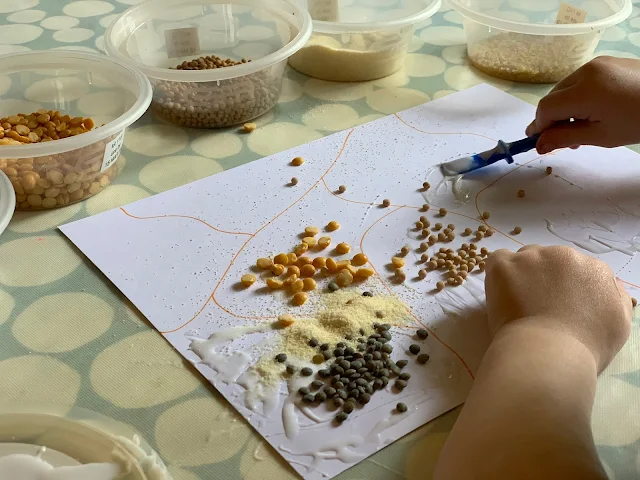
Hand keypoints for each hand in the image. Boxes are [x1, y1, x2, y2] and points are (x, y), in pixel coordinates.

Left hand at [485, 245, 631, 371]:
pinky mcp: (504, 264)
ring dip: (522, 274)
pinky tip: (501, 295)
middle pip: (552, 260)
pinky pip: (498, 260)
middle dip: (545, 279)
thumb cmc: (585, 347)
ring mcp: (532, 258)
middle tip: (538, 307)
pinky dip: (498, 275)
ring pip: (525, 258)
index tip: (559, 306)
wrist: (546, 354)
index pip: (578, 270)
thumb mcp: (619, 324)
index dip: (566, 288)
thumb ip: (616, 297)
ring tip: (518, 303)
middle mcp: (565, 255)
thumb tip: (610, 284)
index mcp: (594, 269)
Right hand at [526, 56, 639, 153]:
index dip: (539, 126)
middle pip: (554, 97)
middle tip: (564, 140)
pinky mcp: (607, 63)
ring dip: (565, 108)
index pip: (546, 108)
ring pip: (565, 89)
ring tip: (581, 127)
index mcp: (585, 91)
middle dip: (552, 118)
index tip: (539, 143)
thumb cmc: (638, 122)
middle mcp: (586, 72)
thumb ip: (565, 138)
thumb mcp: (601, 136)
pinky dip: (578, 97)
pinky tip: (592, 111)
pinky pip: (580, 81)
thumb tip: (538, 144)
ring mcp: (597, 64)